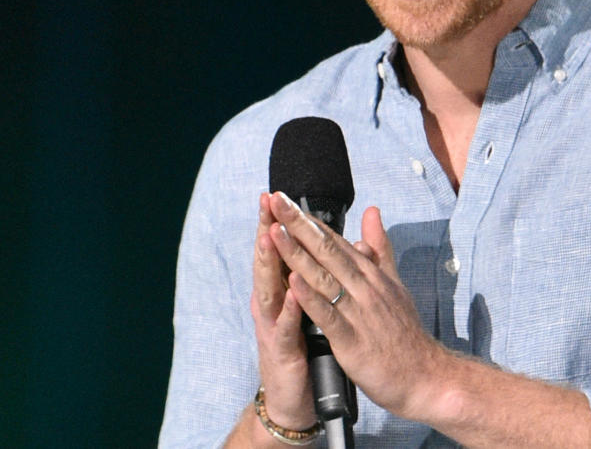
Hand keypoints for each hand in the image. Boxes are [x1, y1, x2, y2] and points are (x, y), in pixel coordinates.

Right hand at [249, 192, 315, 430]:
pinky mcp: (282, 351)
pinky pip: (285, 327)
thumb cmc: (305, 347)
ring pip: (269, 289)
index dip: (279, 222)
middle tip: (267, 203)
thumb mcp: (310, 306)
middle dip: (267, 231)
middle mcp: (272, 305)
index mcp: (282, 292)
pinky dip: (289, 308)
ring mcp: (273, 327)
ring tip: (272, 235)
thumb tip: (324, 244)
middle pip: (268, 261)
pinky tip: (293, 291)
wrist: (300, 397)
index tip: (278, 193)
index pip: (280, 250)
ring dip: (269, 262)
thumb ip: (314, 275)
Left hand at [268, 192, 446, 419]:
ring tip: (275, 232)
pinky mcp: (352, 340)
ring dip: (297, 254)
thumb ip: (379, 247)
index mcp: (370, 273)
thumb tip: (372, 211)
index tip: (285, 199)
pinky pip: (328, 315)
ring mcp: (358, 312)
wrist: (424, 375)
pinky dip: (311, 297)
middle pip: (326, 249)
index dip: (308, 219)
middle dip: (298, 225)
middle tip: (276, 201)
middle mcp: (364, 286)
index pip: (334, 239)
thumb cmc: (405, 332)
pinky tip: (293, 282)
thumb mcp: (394, 282)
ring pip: (323, 277)